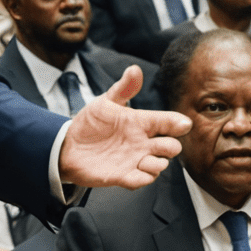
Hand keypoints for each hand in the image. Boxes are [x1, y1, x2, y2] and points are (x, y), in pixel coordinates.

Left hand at [57, 67, 188, 191]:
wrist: (68, 145)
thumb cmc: (90, 123)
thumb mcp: (105, 102)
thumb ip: (123, 88)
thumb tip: (134, 69)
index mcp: (142, 123)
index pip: (168, 122)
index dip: (176, 123)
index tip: (181, 124)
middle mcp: (143, 143)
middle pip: (171, 147)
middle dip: (170, 147)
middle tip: (158, 144)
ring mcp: (135, 160)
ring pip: (159, 166)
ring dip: (156, 164)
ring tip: (143, 159)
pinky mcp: (124, 176)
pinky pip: (141, 181)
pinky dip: (142, 178)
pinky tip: (134, 172)